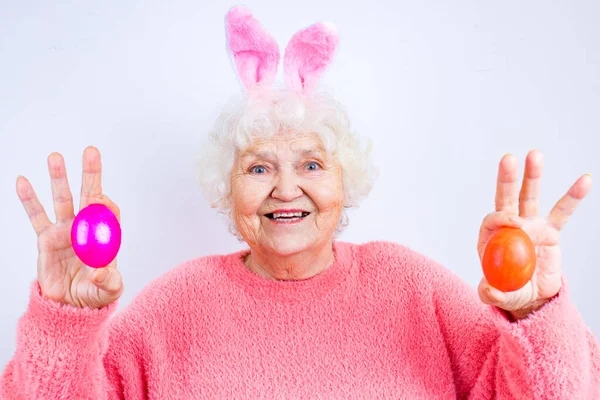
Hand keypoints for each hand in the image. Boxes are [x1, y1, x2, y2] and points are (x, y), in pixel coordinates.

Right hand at [16, 146, 123, 308]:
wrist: (70, 305)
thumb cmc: (93, 294)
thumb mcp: (108, 291)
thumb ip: (109, 282)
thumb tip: (101, 273)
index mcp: (104, 237)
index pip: (108, 213)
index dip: (106, 204)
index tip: (99, 201)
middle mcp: (86, 229)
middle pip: (88, 196)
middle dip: (90, 174)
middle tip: (91, 152)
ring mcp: (65, 231)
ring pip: (62, 200)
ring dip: (59, 179)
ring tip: (55, 156)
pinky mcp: (46, 238)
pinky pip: (36, 216)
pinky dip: (29, 199)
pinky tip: (23, 181)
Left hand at [476, 149, 591, 315]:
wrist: (531, 295)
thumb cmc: (510, 292)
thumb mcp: (498, 297)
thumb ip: (491, 294)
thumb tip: (489, 290)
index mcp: (491, 238)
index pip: (493, 220)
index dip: (502, 218)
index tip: (516, 224)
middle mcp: (509, 226)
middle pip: (507, 199)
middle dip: (507, 180)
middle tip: (508, 159)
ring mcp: (530, 225)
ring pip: (530, 197)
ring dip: (533, 176)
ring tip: (535, 154)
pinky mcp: (550, 230)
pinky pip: (563, 212)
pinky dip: (573, 197)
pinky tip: (585, 180)